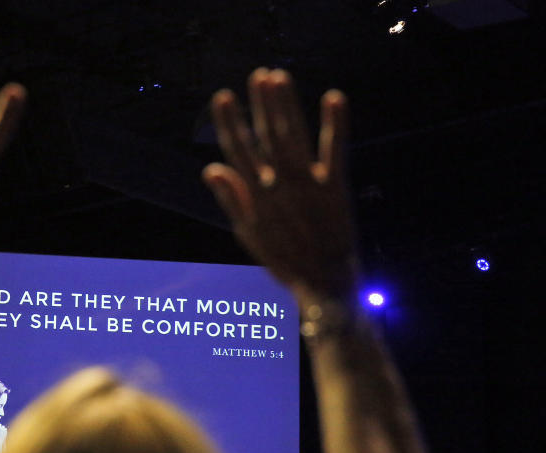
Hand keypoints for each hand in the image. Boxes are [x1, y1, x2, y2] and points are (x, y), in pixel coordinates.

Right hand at [203, 68, 356, 302]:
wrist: (322, 283)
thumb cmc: (284, 260)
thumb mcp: (248, 234)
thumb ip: (232, 199)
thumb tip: (211, 168)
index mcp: (256, 197)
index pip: (238, 152)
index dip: (230, 123)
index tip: (223, 97)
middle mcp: (278, 186)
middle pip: (266, 137)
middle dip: (261, 105)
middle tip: (258, 75)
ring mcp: (307, 185)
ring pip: (292, 138)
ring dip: (286, 107)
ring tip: (280, 77)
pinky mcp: (334, 188)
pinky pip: (334, 151)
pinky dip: (334, 125)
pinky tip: (334, 97)